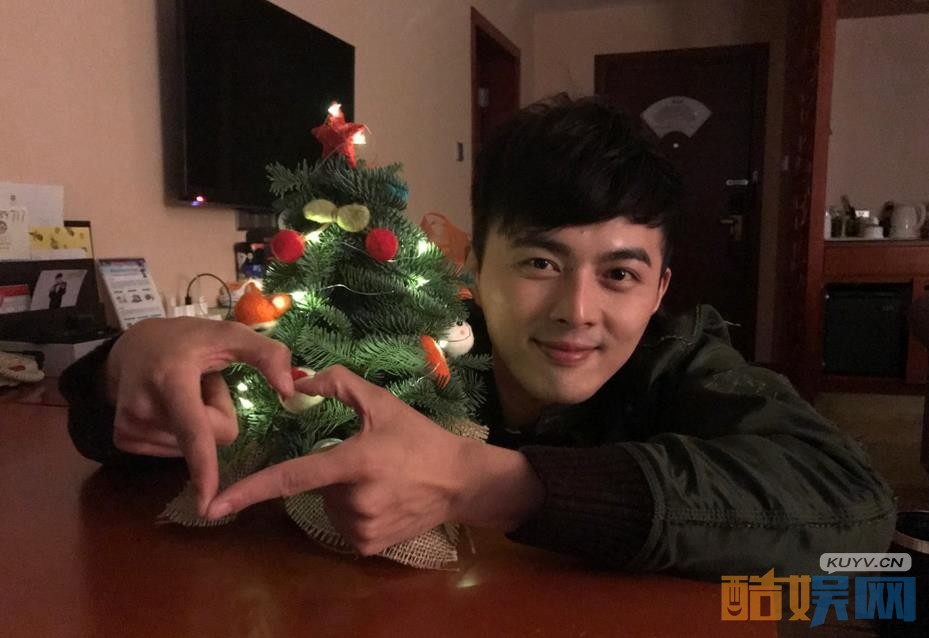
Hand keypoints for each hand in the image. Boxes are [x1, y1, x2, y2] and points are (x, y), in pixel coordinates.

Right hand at [106, 317, 293, 514]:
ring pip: (192, 448)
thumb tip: (291, 390)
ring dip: (197, 422)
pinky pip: (174, 452)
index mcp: (171, 378)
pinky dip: (179, 432)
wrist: (132, 346)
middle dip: (215, 413)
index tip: (206, 502)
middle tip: (199, 383)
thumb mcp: (229, 334)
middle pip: (211, 437)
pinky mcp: (124, 440)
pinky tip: (169, 405)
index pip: (195, 430)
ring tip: (182, 392)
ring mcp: (129, 427)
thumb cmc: (189, 340)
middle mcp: (144, 407)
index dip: (203, 466)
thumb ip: (268, 354)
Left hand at [206, 365, 544, 555]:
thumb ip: (339, 384)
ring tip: (378, 481)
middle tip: (367, 461)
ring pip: (328, 507)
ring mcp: (362, 527)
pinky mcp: (369, 546)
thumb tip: (299, 379)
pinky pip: (344, 526)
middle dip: (330, 472)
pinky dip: (354, 512)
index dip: (249, 490)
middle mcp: (354, 500)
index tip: (213, 505)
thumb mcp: (383, 402)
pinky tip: (382, 499)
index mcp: (354, 463)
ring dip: (341, 494)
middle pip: (315, 487)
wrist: (459, 480)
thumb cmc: (419, 438)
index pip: (291, 477)